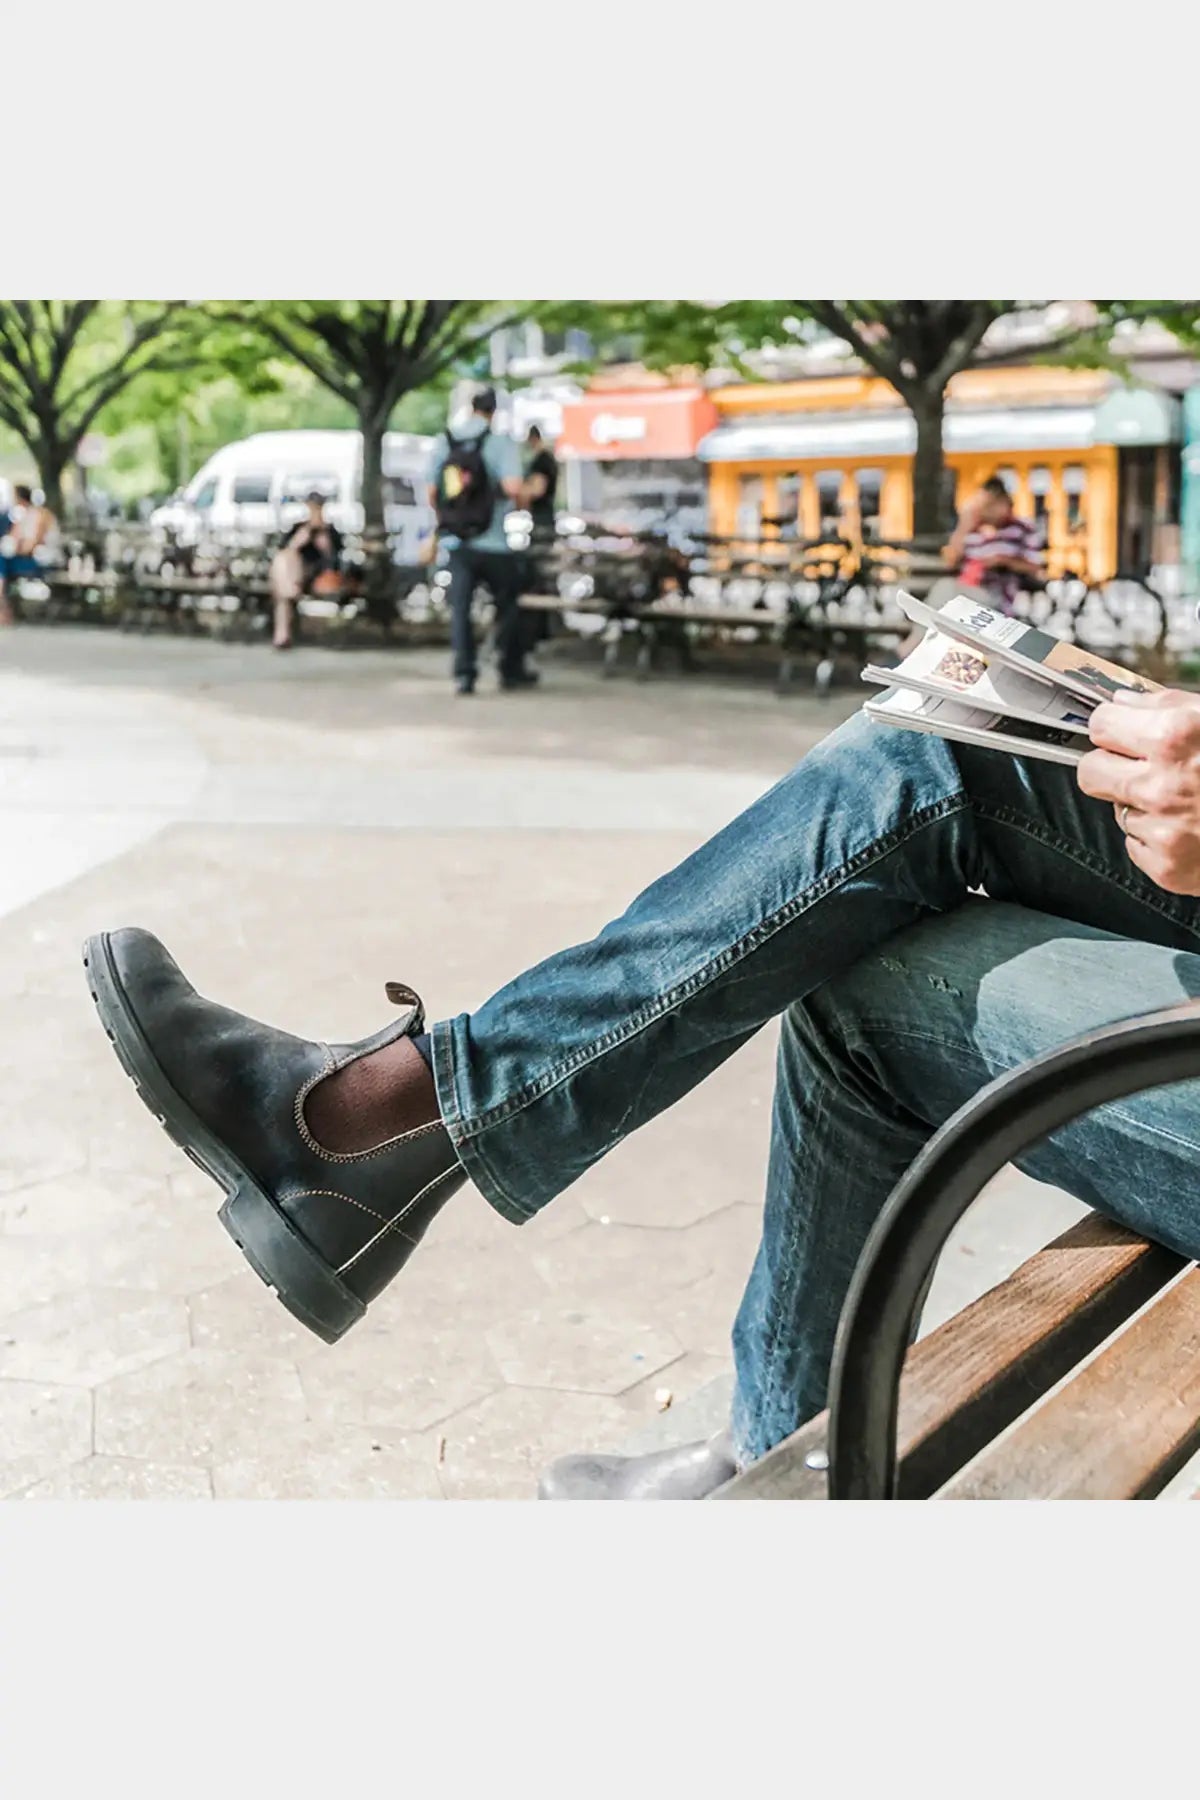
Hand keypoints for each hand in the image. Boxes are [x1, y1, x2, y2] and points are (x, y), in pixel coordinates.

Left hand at [1078, 689, 1199, 893]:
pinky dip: (1156, 837)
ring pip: (1117, 809)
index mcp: (1175, 737)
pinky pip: (1136, 844)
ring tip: (1184, 799)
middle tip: (1137, 766)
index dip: (1111, 726)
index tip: (1118, 730)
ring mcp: (1164, 829)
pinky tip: (1190, 827)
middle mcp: (1163, 784)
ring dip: (1140, 803)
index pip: (1100, 724)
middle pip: (1090, 770)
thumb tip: (1124, 702)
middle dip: (1109, 765)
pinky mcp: (1167, 866)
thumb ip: (1167, 705)